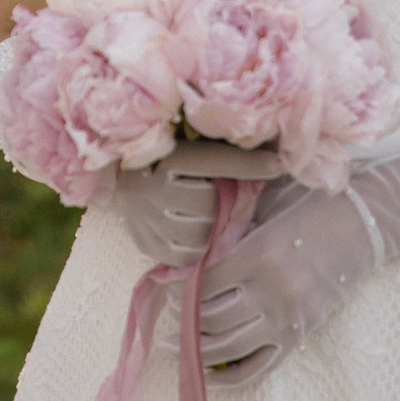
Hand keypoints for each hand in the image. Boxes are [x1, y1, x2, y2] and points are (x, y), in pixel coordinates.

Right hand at [109, 140, 285, 267]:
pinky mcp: (141, 240)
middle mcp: (146, 186)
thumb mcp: (193, 143)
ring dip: (209, 228)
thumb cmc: (166, 154)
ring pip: (198, 236)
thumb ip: (230, 150)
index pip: (214, 160)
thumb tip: (276, 156)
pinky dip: (195, 249)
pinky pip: (183, 257)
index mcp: (159, 155)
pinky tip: (193, 232)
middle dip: (220, 203)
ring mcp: (140, 217)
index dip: (249, 164)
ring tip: (205, 216)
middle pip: (208, 205)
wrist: (121, 173)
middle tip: (220, 197)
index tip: (278, 164)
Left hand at [187, 181, 379, 386]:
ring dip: (195, 350)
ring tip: (172, 346)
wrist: (362, 224)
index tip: (167, 286)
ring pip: (230, 348)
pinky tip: (206, 375)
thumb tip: (189, 263)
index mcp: (259, 255)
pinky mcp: (301, 335)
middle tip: (166, 316)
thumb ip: (229, 239)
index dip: (179, 289)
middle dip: (181, 321)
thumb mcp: (263, 214)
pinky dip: (230, 377)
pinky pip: (260, 367)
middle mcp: (273, 292)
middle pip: (211, 319)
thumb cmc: (308, 209)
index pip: (205, 284)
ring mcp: (288, 318)